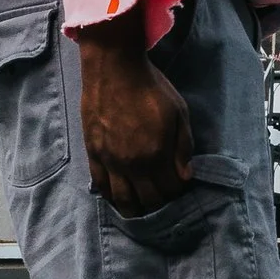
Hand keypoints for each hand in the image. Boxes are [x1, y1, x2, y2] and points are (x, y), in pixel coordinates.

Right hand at [75, 10, 194, 212]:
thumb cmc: (151, 88)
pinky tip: (116, 197)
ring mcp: (110, 160)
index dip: (178, 193)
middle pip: (148, 199)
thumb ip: (184, 147)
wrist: (114, 69)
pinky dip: (109, 196)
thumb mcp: (179, 113)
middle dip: (159, 203)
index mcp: (157, 154)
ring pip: (122, 199)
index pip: (170, 189)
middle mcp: (133, 164)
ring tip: (141, 209)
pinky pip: (100, 184)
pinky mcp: (93, 152)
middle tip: (163, 198)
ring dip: (134, 209)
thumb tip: (186, 176)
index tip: (180, 188)